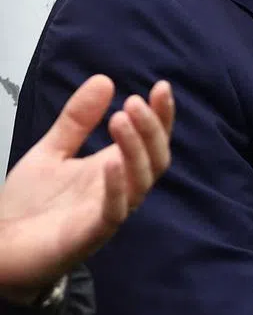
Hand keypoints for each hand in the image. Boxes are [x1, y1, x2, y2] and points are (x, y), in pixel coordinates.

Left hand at [0, 75, 174, 304]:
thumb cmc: (27, 205)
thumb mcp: (51, 151)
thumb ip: (77, 120)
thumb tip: (104, 79)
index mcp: (114, 167)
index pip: (152, 139)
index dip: (162, 115)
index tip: (161, 86)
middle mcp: (120, 188)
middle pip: (156, 158)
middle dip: (151, 128)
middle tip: (134, 102)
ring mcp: (108, 212)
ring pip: (141, 181)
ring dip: (136, 149)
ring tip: (120, 120)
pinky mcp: (90, 235)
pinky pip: (114, 211)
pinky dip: (117, 187)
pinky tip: (109, 162)